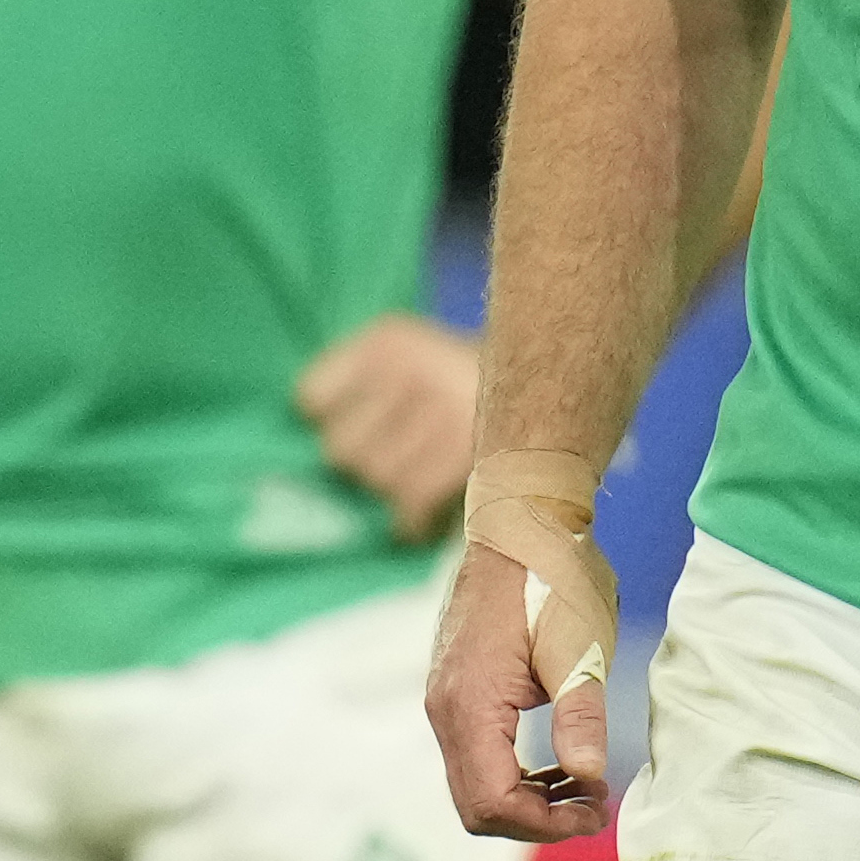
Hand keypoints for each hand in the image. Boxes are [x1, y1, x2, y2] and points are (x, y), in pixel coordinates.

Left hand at [295, 313, 479, 537]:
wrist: (555, 380)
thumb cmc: (465, 382)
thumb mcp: (410, 358)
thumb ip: (357, 389)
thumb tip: (304, 441)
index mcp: (387, 340)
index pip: (311, 397)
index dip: (330, 419)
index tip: (351, 424)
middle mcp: (410, 369)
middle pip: (339, 448)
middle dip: (362, 461)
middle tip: (393, 456)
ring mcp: (443, 410)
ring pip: (377, 479)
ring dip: (391, 490)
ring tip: (416, 477)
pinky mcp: (469, 453)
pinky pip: (412, 505)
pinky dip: (411, 520)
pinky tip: (420, 515)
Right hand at [428, 536, 609, 842]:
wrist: (521, 519)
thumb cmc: (553, 577)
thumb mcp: (580, 648)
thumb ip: (580, 716)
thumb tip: (589, 777)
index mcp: (471, 703)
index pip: (493, 802)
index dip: (546, 824)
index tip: (596, 811)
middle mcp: (445, 709)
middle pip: (477, 806)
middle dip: (537, 820)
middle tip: (594, 806)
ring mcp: (445, 698)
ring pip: (475, 784)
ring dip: (529, 799)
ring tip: (586, 786)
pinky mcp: (456, 688)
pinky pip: (477, 755)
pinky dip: (516, 773)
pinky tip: (560, 762)